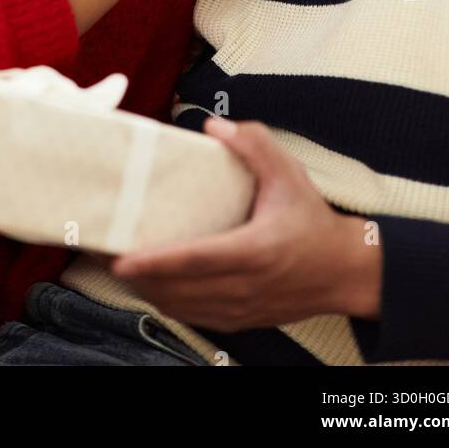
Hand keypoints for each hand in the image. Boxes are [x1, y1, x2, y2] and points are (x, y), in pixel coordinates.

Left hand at [112, 117, 381, 330]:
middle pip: (179, 290)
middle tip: (104, 257)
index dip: (156, 262)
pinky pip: (195, 316)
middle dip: (138, 277)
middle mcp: (245, 286)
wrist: (344, 271)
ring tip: (122, 269)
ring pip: (183, 308)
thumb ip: (254, 144)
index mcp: (255, 251)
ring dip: (150, 291)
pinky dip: (170, 303)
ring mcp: (242, 309)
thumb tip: (214, 126)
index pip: (195, 260)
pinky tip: (153, 286)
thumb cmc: (313, 220)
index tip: (122, 259)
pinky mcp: (241, 320)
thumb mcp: (289, 174)